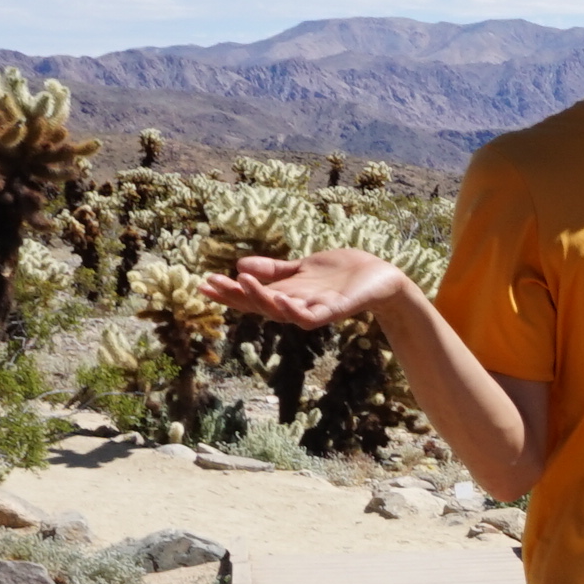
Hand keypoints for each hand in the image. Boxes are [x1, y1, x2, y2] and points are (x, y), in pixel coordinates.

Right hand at [204, 248, 412, 329]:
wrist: (379, 276)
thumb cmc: (341, 273)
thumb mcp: (301, 268)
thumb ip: (274, 270)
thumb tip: (239, 266)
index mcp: (286, 295)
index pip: (251, 297)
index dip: (228, 293)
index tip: (204, 284)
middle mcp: (295, 306)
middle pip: (259, 306)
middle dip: (235, 295)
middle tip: (212, 283)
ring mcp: (313, 310)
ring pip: (280, 312)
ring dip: (260, 299)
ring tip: (241, 282)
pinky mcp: (333, 311)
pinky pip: (310, 317)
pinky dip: (294, 311)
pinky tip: (280, 299)